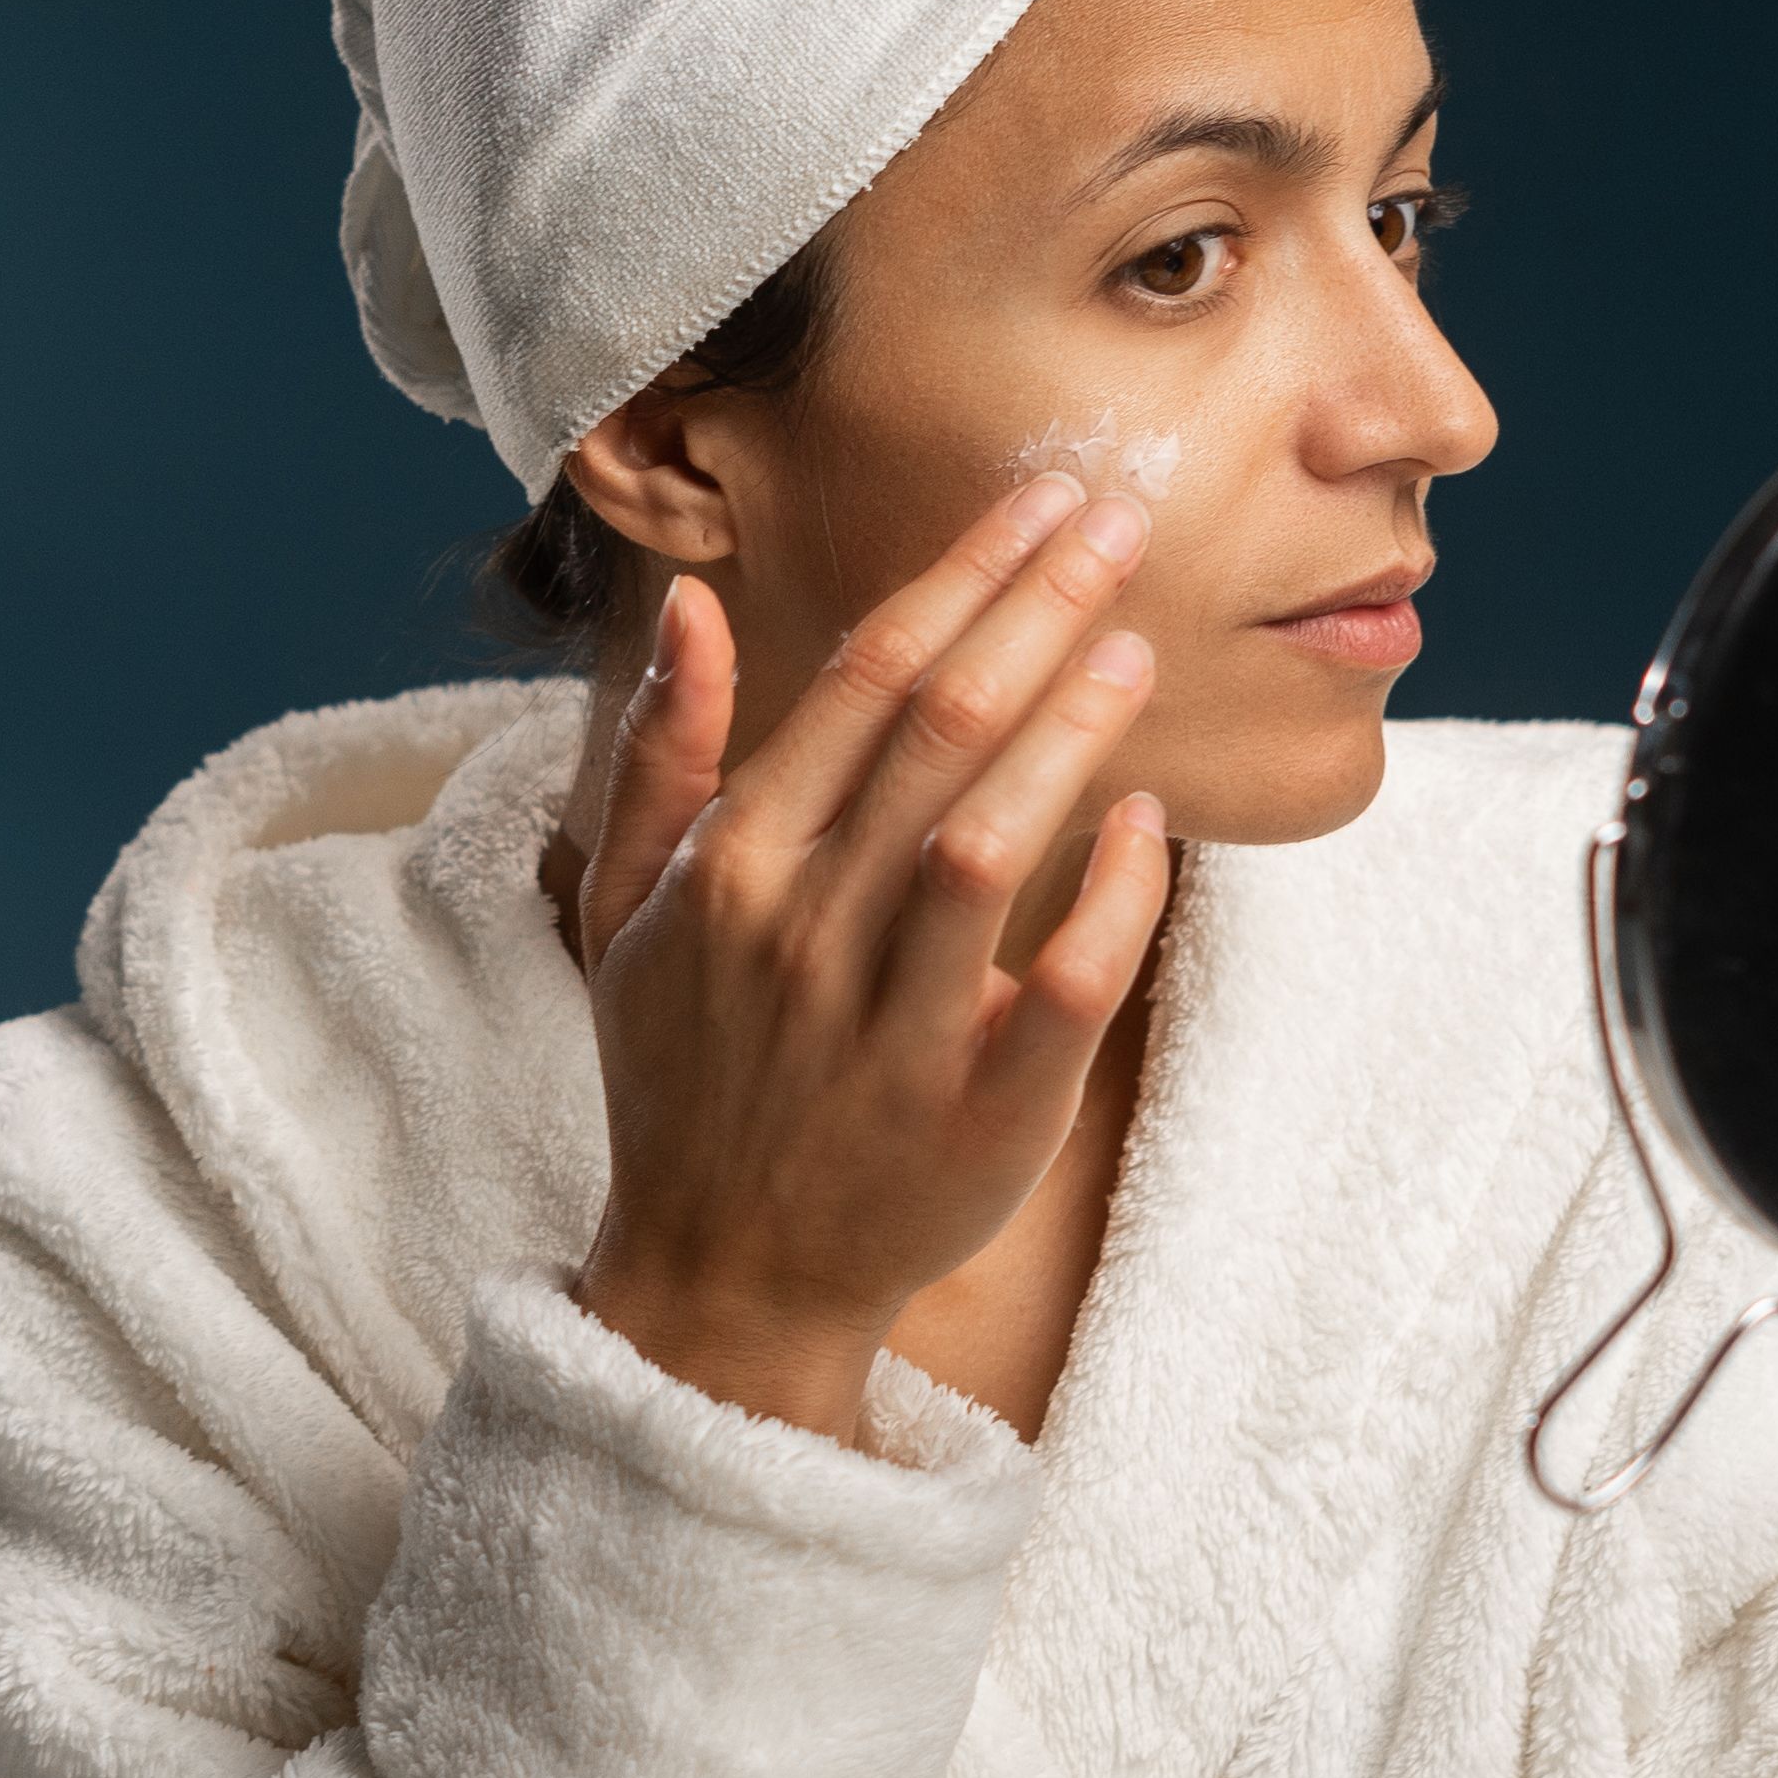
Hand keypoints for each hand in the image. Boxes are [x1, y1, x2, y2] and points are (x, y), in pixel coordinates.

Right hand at [563, 476, 1176, 1443]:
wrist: (722, 1278)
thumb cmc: (682, 1076)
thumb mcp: (625, 911)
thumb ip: (661, 757)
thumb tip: (694, 610)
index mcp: (731, 866)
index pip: (864, 680)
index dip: (964, 575)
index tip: (1043, 499)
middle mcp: (803, 934)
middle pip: (939, 731)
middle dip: (1038, 608)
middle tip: (1122, 520)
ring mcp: (890, 1029)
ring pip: (989, 844)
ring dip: (1071, 731)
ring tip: (1137, 646)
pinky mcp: (978, 1118)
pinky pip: (1061, 989)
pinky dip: (1111, 900)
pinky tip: (1151, 825)